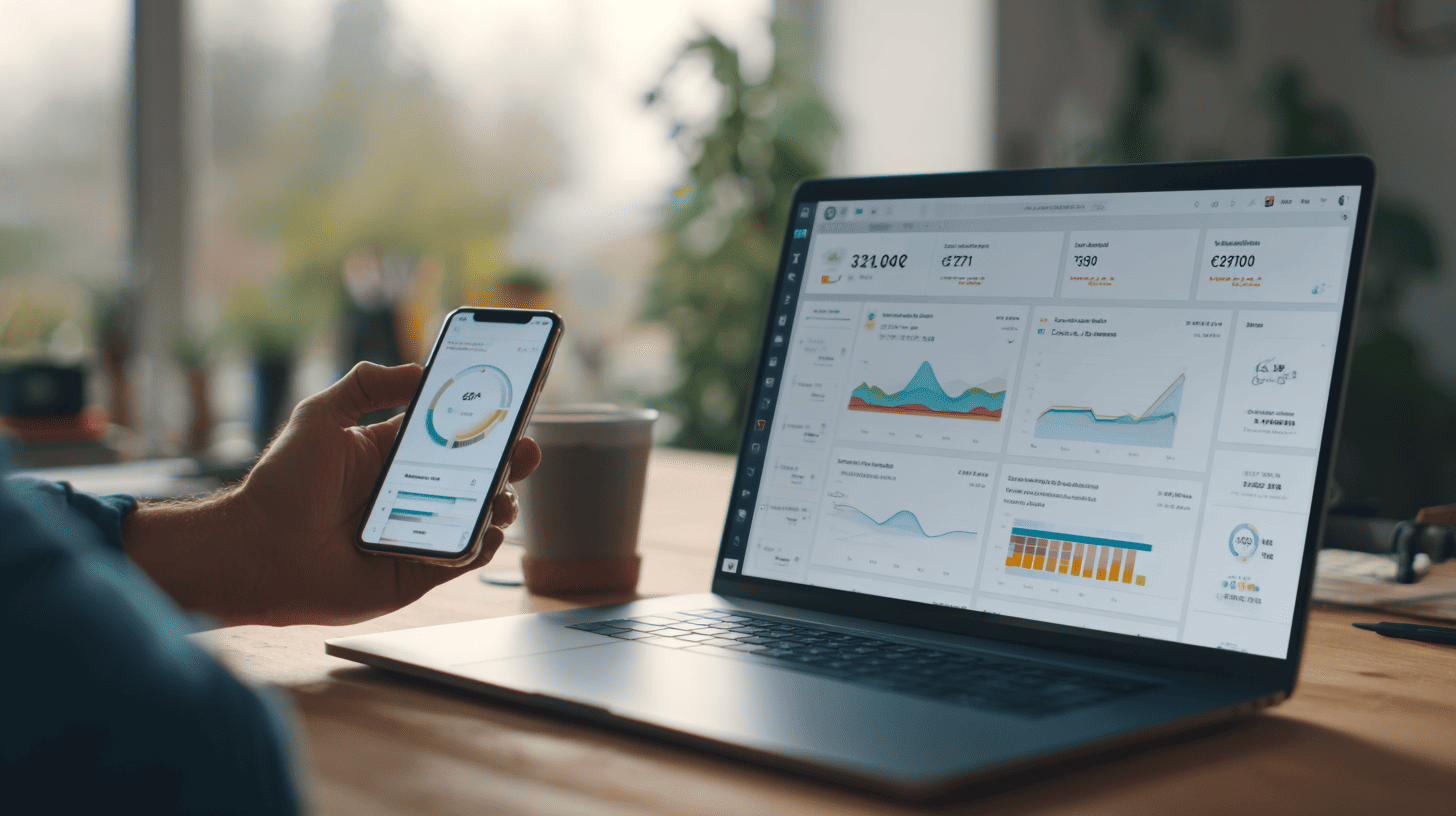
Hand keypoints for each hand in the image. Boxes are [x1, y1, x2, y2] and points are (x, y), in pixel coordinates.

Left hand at [125, 362, 540, 626]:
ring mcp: (420, 534)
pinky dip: (483, 544)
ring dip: (501, 503)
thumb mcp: (319, 415)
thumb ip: (367, 383)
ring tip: (501, 493)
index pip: (452, 436)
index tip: (508, 408)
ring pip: (480, 516)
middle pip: (477, 476)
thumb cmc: (280, 485)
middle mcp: (413, 494)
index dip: (482, 424)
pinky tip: (485, 529)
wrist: (256, 550)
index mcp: (394, 457)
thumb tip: (420, 369)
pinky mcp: (419, 573)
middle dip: (509, 461)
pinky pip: (465, 557)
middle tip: (524, 451)